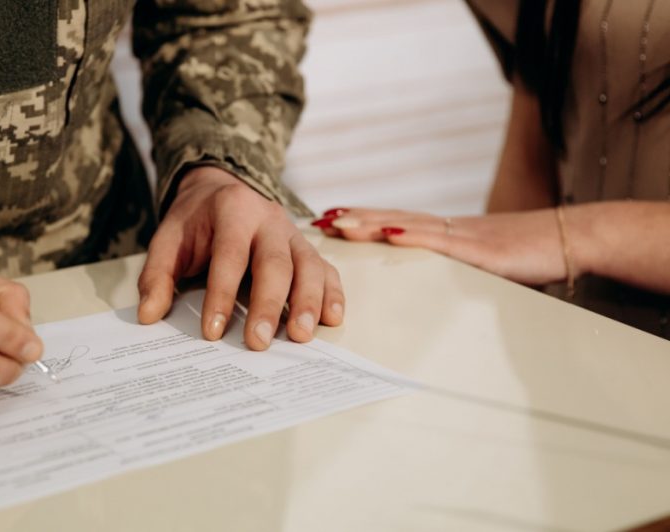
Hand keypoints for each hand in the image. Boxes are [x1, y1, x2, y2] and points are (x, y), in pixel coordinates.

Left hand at [137, 166, 344, 349]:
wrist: (220, 189)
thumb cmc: (194, 221)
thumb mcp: (168, 239)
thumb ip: (157, 275)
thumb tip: (149, 315)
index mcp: (232, 210)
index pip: (230, 255)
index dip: (222, 294)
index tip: (212, 332)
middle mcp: (269, 219)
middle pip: (275, 263)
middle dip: (268, 305)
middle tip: (259, 342)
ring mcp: (293, 234)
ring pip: (309, 266)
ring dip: (308, 303)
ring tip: (300, 337)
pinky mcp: (307, 249)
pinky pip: (327, 270)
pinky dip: (332, 294)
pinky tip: (331, 319)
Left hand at [312, 207, 567, 284]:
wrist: (571, 239)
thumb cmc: (531, 253)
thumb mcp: (484, 261)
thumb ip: (456, 264)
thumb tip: (435, 278)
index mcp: (447, 234)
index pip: (396, 224)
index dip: (363, 220)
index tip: (331, 219)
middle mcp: (448, 229)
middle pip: (392, 220)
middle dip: (354, 220)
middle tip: (319, 219)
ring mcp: (461, 236)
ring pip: (407, 226)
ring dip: (371, 223)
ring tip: (340, 223)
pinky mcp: (478, 250)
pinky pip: (440, 242)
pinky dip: (412, 236)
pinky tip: (389, 234)